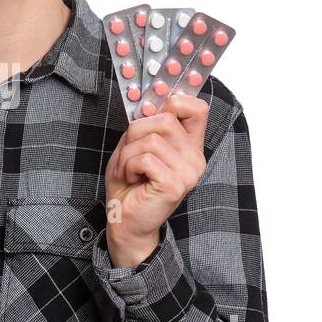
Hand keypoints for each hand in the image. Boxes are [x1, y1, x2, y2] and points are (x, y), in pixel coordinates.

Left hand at [104, 93, 209, 267]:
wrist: (124, 220)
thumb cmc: (129, 185)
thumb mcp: (135, 146)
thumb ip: (147, 125)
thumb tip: (149, 102)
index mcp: (189, 147)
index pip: (198, 108)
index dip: (174, 102)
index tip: (151, 112)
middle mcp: (195, 159)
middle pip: (166, 118)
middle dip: (136, 132)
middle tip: (128, 153)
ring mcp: (188, 173)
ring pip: (152, 138)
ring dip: (128, 153)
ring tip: (127, 169)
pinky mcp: (175, 185)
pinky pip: (146, 158)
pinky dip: (128, 165)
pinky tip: (130, 178)